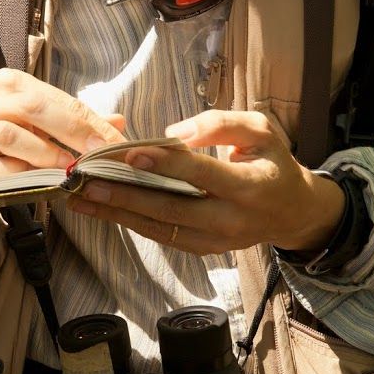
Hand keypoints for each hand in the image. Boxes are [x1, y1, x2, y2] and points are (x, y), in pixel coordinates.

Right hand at [0, 68, 126, 189]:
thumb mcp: (30, 114)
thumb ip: (72, 119)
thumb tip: (118, 122)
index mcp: (13, 84)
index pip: (60, 100)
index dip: (92, 122)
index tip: (118, 143)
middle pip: (37, 109)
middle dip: (74, 132)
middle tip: (99, 155)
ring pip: (13, 137)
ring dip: (45, 155)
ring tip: (68, 170)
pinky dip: (14, 175)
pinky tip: (33, 183)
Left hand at [66, 110, 344, 254]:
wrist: (291, 212)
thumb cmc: (273, 163)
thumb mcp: (261, 130)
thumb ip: (221, 124)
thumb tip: (176, 134)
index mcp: (250, 187)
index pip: (202, 174)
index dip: (166, 164)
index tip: (131, 152)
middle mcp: (231, 219)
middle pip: (172, 209)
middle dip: (125, 196)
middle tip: (88, 182)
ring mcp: (215, 240)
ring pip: (160, 228)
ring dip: (117, 214)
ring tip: (81, 199)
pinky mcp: (202, 249)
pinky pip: (162, 235)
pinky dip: (131, 222)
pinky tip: (103, 209)